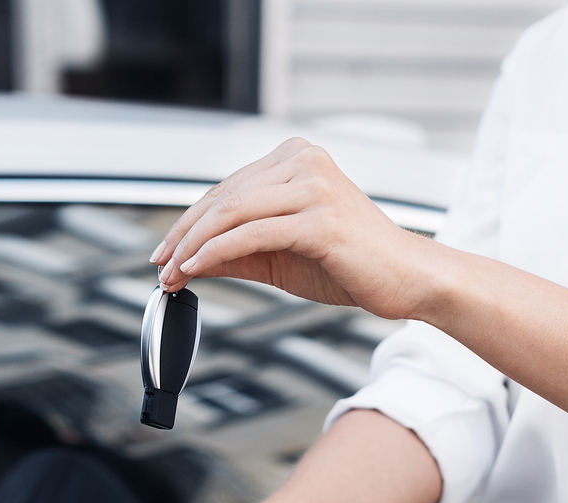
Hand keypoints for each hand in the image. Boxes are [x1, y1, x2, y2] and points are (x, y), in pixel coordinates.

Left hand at [149, 138, 441, 320]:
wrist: (408, 279)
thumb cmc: (351, 264)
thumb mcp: (281, 254)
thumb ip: (236, 250)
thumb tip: (186, 261)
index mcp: (297, 158)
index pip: (227, 189)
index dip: (188, 222)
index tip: (163, 253)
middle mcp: (304, 162)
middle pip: (223, 197)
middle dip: (182, 236)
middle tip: (159, 267)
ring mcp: (314, 187)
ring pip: (231, 212)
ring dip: (192, 246)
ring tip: (172, 274)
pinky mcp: (320, 219)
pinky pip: (251, 234)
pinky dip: (215, 253)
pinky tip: (195, 270)